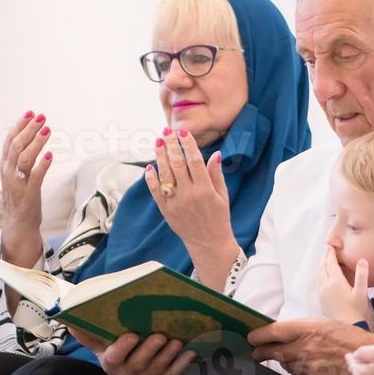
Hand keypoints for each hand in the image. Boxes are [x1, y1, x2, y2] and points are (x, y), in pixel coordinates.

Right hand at [0, 112, 53, 268]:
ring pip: (24, 159)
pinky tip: (50, 155)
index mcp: (5, 166)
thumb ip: (18, 157)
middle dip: (28, 130)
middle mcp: (8, 173)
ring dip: (35, 143)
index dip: (20, 125)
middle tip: (41, 117)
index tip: (30, 113)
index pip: (10, 140)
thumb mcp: (15, 174)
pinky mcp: (28, 195)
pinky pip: (35, 177)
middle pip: (16, 146)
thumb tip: (26, 135)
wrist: (17, 225)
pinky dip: (42, 165)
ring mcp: (17, 184)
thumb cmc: (19, 197)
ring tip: (47, 130)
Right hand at [70, 329, 195, 374]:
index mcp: (112, 363)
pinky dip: (182, 364)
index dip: (123, 347)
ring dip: (169, 354)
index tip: (132, 335)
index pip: (115, 357)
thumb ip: (89, 336)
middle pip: (140, 362)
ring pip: (158, 368)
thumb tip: (70, 321)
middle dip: (151, 348)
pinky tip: (191, 352)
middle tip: (161, 335)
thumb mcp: (102, 349)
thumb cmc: (118, 359)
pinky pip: (173, 374)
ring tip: (177, 341)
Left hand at [145, 128, 237, 287]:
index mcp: (205, 189)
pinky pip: (156, 191)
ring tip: (158, 142)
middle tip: (167, 131)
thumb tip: (216, 154)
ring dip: (160, 156)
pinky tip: (150, 166)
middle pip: (177, 164)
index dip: (188, 144)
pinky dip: (151, 178)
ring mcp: (175, 202)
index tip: (183, 132)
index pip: (195, 160)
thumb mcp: (223, 196)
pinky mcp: (166, 210)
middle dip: (171, 145)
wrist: (209, 243)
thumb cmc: (219, 218)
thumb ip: (216, 174)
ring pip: (165, 174)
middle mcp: (189, 194)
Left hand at [247, 317, 373, 374]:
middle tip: (255, 353)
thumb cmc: (349, 339)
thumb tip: (282, 336)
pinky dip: (297, 372)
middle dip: (261, 352)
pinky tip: (304, 367)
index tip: (251, 338)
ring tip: (290, 357)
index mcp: (307, 329)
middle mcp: (304, 347)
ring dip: (284, 361)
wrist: (367, 360)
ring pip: (285, 364)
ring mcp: (307, 366)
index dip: (259, 335)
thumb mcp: (325, 324)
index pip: (274, 331)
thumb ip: (303, 330)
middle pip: (274, 351)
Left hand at [317, 247, 370, 323]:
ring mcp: (322, 294)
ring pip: (318, 275)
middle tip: (328, 251)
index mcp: (336, 282)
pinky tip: (324, 277)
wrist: (349, 326)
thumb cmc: (357, 310)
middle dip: (325, 258)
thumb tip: (362, 260)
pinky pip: (318, 283)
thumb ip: (362, 275)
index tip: (332, 246)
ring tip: (325, 262)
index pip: (331, 263)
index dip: (331, 254)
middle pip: (322, 268)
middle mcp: (326, 286)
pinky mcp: (321, 300)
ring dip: (321, 266)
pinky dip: (320, 275)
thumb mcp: (362, 292)